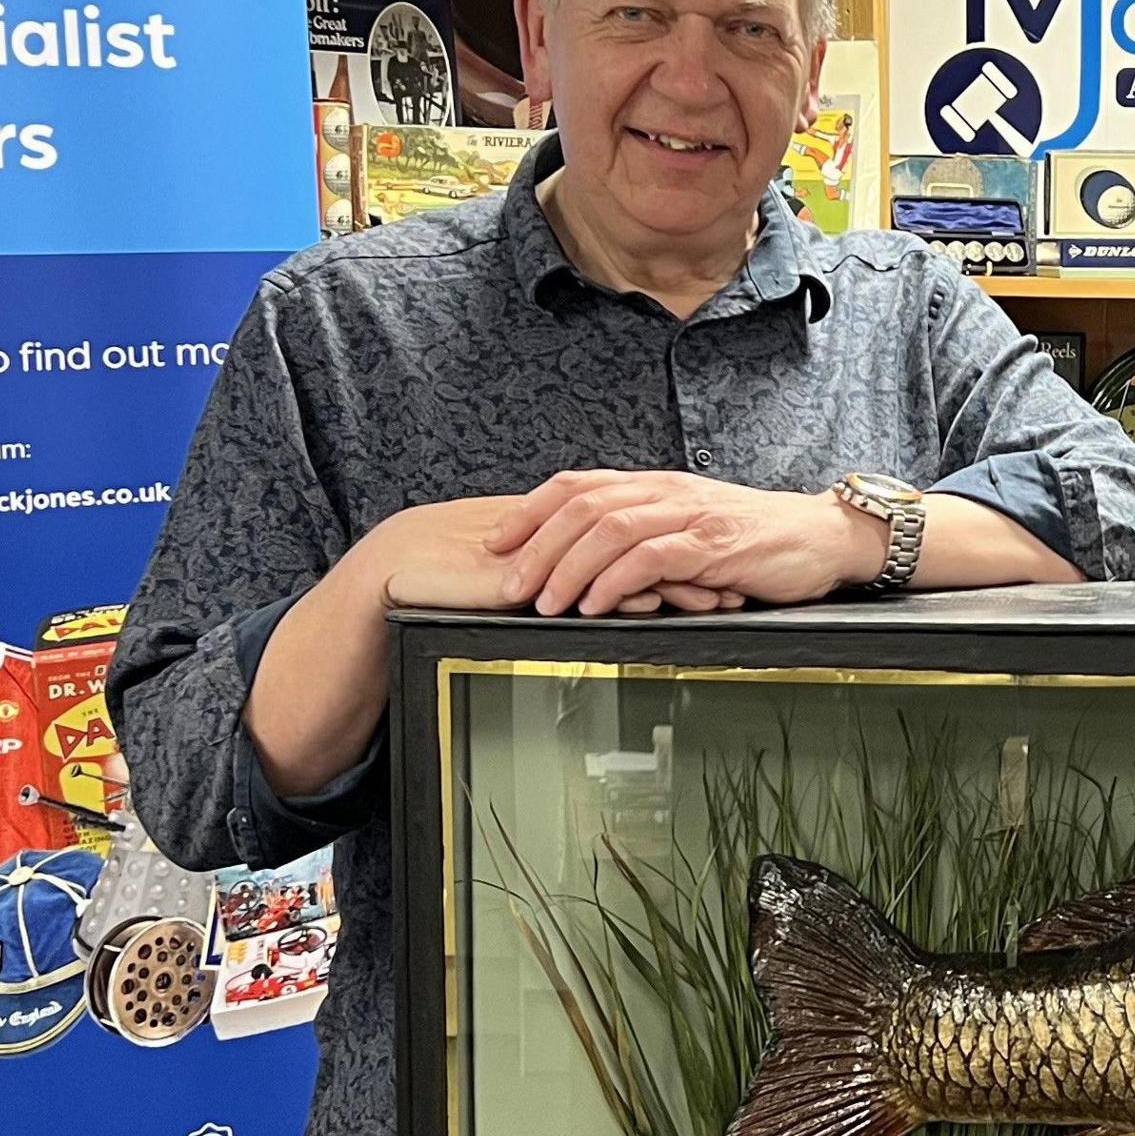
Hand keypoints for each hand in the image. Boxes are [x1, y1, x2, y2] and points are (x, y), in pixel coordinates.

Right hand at [342, 495, 737, 618]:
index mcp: (564, 530)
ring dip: (672, 580)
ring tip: (714, 596)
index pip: (632, 531)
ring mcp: (553, 551)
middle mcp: (564, 534)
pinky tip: (662, 605)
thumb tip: (590, 587)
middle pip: (641, 541)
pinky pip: (591, 583)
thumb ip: (551, 572)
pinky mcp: (534, 573)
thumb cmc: (445, 575)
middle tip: (736, 576)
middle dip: (689, 559)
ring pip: (625, 560)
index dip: (674, 543)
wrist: (399, 571)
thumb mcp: (512, 574)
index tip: (715, 559)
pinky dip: (630, 593)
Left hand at [481, 471, 880, 617]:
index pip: (578, 485)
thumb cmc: (756, 542)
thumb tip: (589, 567)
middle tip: (507, 584)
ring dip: (568, 567)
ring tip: (543, 603)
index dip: (529, 511)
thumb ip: (646, 539)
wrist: (823, 536)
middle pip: (583, 505)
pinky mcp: (714, 544)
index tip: (494, 543)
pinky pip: (652, 557)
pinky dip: (616, 581)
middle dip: (536, 545)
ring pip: (610, 529)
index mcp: (656, 486)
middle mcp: (667, 492)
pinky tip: (596, 603)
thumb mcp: (691, 531)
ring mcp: (690, 515)